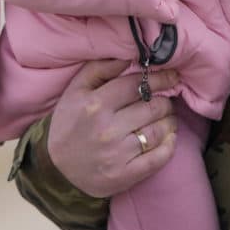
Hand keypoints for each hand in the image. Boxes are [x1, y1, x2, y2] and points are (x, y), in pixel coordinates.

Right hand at [47, 57, 178, 197]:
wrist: (57, 170)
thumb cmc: (70, 123)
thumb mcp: (75, 91)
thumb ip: (99, 68)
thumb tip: (127, 54)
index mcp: (95, 105)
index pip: (137, 85)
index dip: (160, 79)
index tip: (172, 75)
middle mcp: (107, 129)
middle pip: (153, 107)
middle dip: (165, 101)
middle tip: (166, 101)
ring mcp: (118, 154)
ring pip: (160, 130)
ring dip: (169, 121)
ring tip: (166, 118)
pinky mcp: (126, 175)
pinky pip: (160, 157)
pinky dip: (170, 144)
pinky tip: (168, 137)